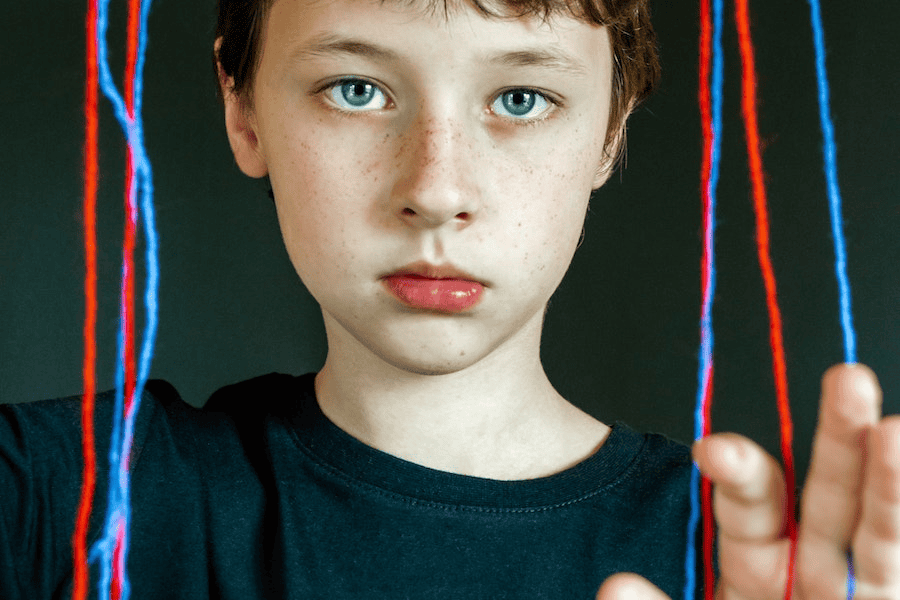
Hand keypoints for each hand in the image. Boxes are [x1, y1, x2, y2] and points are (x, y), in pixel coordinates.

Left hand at [596, 363, 899, 598]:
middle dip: (839, 440)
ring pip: (879, 536)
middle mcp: (812, 573)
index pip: (752, 504)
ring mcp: (858, 596)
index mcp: (756, 566)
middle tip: (848, 377)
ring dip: (892, 484)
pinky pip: (893, 570)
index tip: (714, 450)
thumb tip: (617, 585)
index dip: (738, 472)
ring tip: (898, 430)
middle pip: (828, 496)